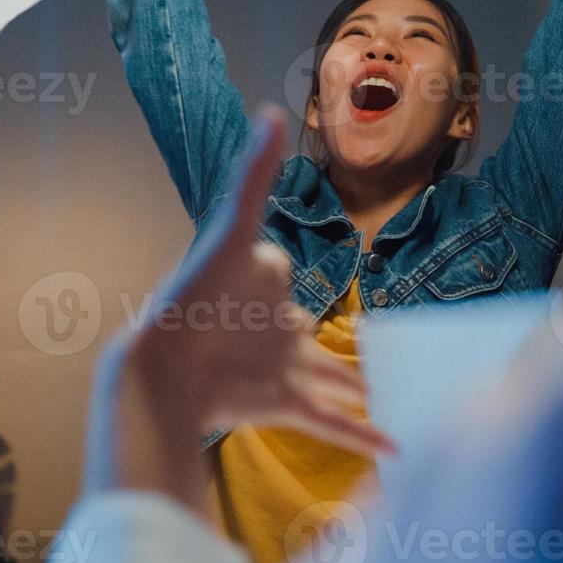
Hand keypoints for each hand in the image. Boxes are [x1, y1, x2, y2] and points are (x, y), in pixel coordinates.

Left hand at [85, 108, 394, 507]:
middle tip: (375, 349)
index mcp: (261, 284)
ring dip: (361, 390)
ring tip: (392, 395)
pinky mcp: (283, 405)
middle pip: (313, 331)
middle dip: (340, 341)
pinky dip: (364, 439)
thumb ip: (255, 175)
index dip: (275, 270)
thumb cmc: (195, 294)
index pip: (278, 271)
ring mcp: (281, 369)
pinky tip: (396, 450)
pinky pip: (331, 424)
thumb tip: (271, 112)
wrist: (165, 368)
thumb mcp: (233, 229)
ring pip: (333, 380)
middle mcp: (274, 329)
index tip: (276, 270)